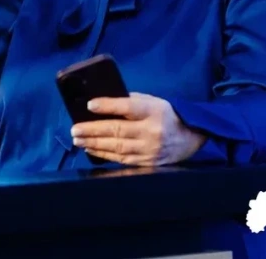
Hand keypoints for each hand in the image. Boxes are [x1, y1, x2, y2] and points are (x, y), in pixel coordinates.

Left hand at [69, 92, 205, 165]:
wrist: (190, 138)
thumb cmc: (167, 115)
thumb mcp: (154, 101)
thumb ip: (131, 101)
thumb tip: (104, 104)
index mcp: (154, 111)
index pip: (128, 107)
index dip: (108, 106)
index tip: (90, 105)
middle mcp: (152, 131)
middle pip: (118, 130)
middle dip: (93, 130)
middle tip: (75, 129)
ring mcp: (149, 150)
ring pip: (117, 147)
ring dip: (94, 144)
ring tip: (78, 140)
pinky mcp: (147, 163)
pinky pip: (122, 159)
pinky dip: (104, 154)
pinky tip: (91, 150)